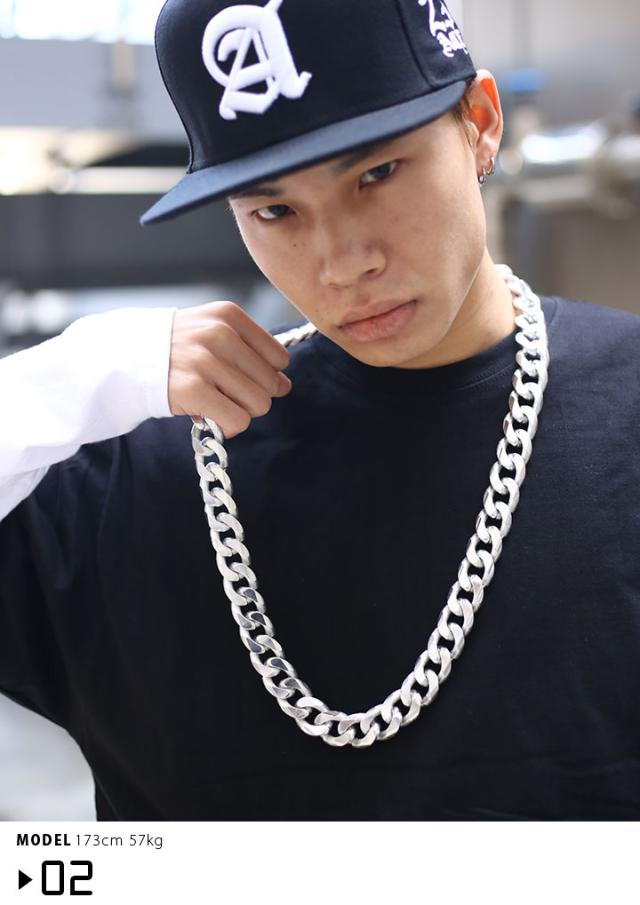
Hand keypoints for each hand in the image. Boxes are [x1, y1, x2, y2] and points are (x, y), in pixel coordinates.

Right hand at [168, 301, 291, 437]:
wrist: (125, 360)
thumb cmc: (175, 350)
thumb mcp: (211, 333)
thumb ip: (251, 354)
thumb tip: (285, 386)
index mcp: (229, 316)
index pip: (278, 358)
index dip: (263, 376)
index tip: (237, 377)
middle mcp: (220, 333)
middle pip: (270, 384)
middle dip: (251, 396)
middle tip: (222, 393)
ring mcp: (205, 361)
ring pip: (258, 404)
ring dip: (239, 412)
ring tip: (214, 402)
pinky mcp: (193, 389)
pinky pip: (237, 420)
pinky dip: (227, 426)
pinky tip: (208, 417)